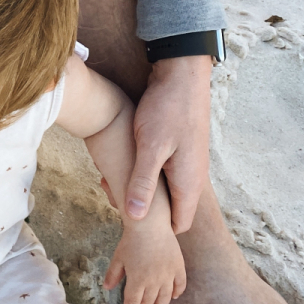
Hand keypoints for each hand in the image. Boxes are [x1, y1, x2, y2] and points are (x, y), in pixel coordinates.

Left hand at [103, 216, 186, 303]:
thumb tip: (107, 288)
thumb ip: (113, 274)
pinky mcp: (178, 267)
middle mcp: (153, 281)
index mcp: (137, 280)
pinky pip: (180, 284)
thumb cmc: (131, 241)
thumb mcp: (118, 258)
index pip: (132, 302)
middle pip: (148, 301)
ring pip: (165, 297)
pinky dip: (177, 292)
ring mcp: (168, 275)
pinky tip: (174, 296)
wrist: (150, 225)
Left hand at [125, 55, 211, 232]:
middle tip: (111, 193)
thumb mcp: (151, 147)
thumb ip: (143, 183)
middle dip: (141, 209)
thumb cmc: (168, 108)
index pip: (177, 225)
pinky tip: (122, 161)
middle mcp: (192, 177)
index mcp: (189, 183)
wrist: (182, 74)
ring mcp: (187, 163)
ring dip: (139, 189)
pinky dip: (142, 174)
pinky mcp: (179, 150)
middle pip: (169, 210)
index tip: (126, 219)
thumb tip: (136, 218)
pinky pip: (162, 174)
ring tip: (111, 177)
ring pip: (163, 191)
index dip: (153, 229)